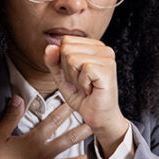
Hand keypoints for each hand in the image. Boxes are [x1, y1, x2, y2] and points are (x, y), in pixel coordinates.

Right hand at [0, 96, 93, 158]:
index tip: (75, 105)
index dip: (64, 112)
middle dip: (81, 132)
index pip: (52, 122)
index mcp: (33, 141)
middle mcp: (43, 155)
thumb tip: (18, 98)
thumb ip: (11, 116)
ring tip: (94, 156)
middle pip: (66, 141)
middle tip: (95, 125)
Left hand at [44, 36, 129, 155]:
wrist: (98, 117)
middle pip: (67, 48)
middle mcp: (103, 48)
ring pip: (72, 58)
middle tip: (81, 83)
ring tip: (86, 86)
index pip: (65, 41)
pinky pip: (83, 68)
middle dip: (68, 70)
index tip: (77, 75)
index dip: (63, 62)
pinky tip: (91, 89)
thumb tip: (50, 46)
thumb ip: (53, 61)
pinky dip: (82, 83)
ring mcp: (107, 58)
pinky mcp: (108, 69)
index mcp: (94, 46)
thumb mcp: (62, 77)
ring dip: (74, 78)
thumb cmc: (83, 97)